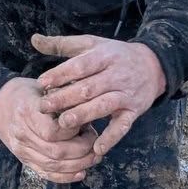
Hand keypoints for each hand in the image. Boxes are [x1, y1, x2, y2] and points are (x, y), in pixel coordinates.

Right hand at [0, 76, 97, 182]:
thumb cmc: (27, 93)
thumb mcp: (44, 87)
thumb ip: (64, 99)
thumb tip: (91, 109)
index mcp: (27, 111)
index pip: (53, 131)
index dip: (74, 131)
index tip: (86, 124)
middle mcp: (22, 133)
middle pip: (56, 152)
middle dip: (83, 150)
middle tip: (95, 142)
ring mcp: (21, 149)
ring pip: (53, 166)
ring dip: (79, 164)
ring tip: (93, 156)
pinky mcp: (24, 160)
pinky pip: (46, 174)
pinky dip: (66, 177)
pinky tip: (81, 172)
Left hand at [32, 33, 166, 159]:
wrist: (153, 65)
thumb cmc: (114, 55)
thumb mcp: (91, 44)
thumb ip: (62, 44)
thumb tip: (34, 39)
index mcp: (104, 56)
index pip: (80, 65)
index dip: (61, 74)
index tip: (42, 83)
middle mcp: (116, 74)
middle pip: (89, 87)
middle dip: (65, 98)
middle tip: (44, 107)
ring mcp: (126, 94)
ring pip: (104, 105)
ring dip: (84, 115)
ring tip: (64, 123)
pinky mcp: (134, 111)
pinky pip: (123, 126)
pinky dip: (112, 138)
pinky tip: (97, 148)